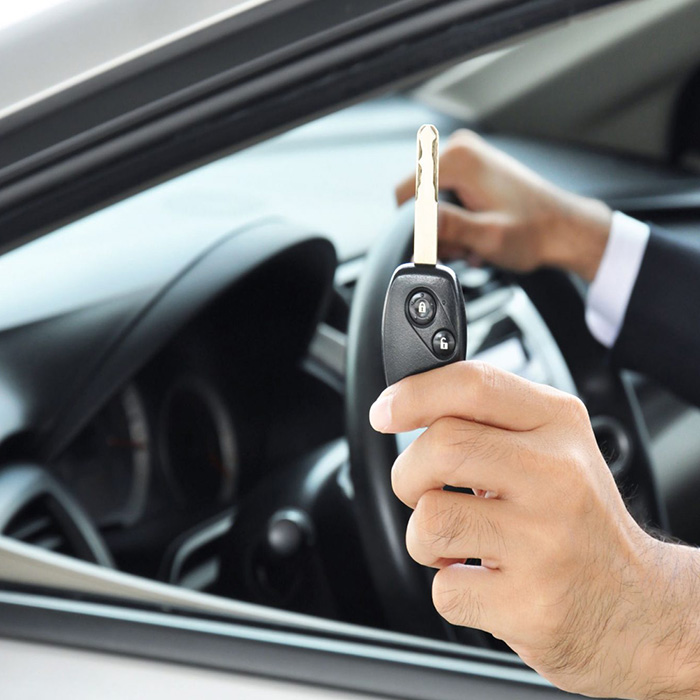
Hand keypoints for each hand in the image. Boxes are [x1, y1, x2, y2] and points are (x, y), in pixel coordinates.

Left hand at [369, 362, 699, 698]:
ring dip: (424, 537)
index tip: (385, 412)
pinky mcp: (532, 604)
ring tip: (458, 543)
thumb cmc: (579, 520)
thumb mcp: (554, 447)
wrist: (637, 605)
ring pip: (429, 519)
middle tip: (425, 491)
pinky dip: (450, 588)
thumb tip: (410, 401)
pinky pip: (444, 588)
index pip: (473, 385)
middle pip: (440, 447)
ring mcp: (546, 544)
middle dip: (409, 474)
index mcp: (559, 426)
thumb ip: (491, 417)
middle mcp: (557, 477)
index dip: (413, 394)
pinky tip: (484, 580)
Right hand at [396, 130, 611, 281]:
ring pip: (432, 203)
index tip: (445, 242)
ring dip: (448, 229)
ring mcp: (468, 157)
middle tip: (465, 244)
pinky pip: (448, 199)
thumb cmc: (534, 232)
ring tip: (476, 241)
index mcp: (457, 158)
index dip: (417, 226)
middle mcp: (460, 149)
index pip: (403, 195)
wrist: (564, 230)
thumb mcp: (486, 237)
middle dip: (436, 229)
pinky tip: (479, 233)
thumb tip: (417, 222)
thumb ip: (448, 227)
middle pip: (418, 199)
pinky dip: (459, 221)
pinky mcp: (475, 169)